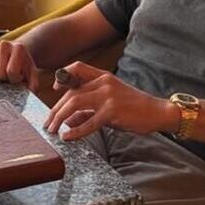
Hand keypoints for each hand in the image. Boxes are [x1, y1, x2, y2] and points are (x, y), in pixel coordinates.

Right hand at [0, 41, 38, 92]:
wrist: (15, 53)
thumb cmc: (22, 65)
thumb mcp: (31, 74)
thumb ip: (34, 83)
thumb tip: (31, 90)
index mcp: (19, 48)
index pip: (11, 72)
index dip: (14, 80)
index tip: (18, 77)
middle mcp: (4, 44)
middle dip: (4, 80)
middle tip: (8, 76)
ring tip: (2, 73)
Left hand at [43, 61, 175, 140]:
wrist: (157, 112)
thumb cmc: (133, 109)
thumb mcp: (109, 105)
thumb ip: (88, 110)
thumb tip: (67, 121)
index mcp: (103, 77)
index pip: (77, 68)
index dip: (62, 76)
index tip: (55, 89)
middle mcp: (104, 83)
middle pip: (71, 92)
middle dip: (56, 109)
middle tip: (48, 122)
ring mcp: (108, 96)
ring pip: (75, 103)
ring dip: (59, 117)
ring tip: (52, 130)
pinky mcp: (112, 111)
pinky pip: (89, 122)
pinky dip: (76, 130)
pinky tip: (67, 137)